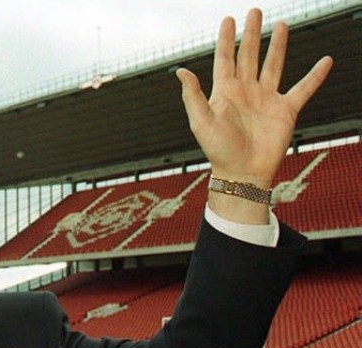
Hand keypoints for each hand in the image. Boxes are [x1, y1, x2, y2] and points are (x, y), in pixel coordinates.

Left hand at [176, 8, 332, 190]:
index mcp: (224, 92)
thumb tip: (180, 71)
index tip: (229, 20)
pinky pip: (303, 88)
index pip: (225, 59)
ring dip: (277, 46)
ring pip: (273, 65)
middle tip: (255, 12)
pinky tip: (325, 61)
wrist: (242, 173)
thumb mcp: (201, 122)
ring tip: (281, 25)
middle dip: (252, 34)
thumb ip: (192, 96)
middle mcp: (246, 92)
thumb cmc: (218, 151)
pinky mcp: (285, 110)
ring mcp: (266, 99)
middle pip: (249, 56)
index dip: (227, 39)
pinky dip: (315, 76)